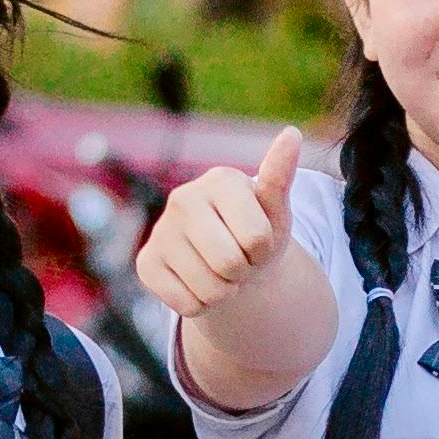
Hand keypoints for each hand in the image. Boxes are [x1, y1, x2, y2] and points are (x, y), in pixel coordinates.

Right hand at [135, 124, 306, 321]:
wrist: (230, 261)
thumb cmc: (255, 231)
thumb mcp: (274, 210)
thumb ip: (281, 176)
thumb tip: (292, 133)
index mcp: (220, 180)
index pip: (257, 238)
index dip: (264, 250)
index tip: (257, 240)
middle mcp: (183, 198)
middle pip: (230, 264)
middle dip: (243, 272)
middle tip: (239, 259)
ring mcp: (160, 230)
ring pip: (209, 289)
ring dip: (225, 291)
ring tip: (220, 271)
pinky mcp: (146, 263)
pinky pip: (188, 305)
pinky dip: (202, 304)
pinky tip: (198, 282)